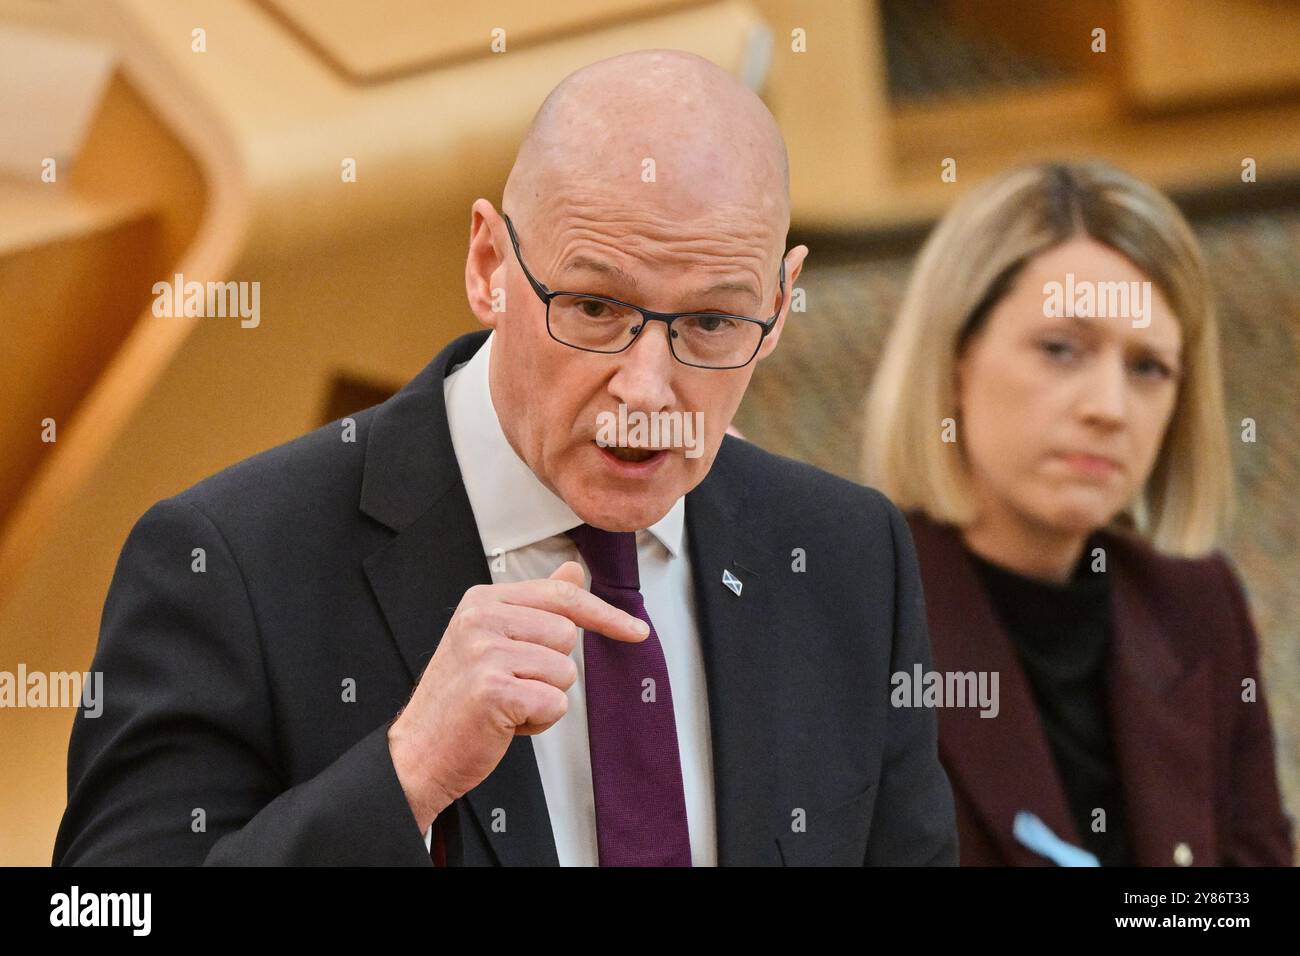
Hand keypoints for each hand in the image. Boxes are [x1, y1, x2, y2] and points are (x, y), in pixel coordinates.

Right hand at [387, 560, 647, 832]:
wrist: (418, 753)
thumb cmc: (458, 702)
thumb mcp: (493, 641)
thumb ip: (535, 606)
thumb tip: (573, 572)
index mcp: (482, 602)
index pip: (561, 595)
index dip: (604, 614)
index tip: (635, 630)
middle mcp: (480, 620)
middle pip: (567, 636)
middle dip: (551, 670)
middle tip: (511, 685)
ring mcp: (485, 653)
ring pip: (564, 671)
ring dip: (544, 698)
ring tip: (505, 705)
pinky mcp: (493, 689)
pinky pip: (554, 703)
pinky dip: (537, 722)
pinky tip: (504, 723)